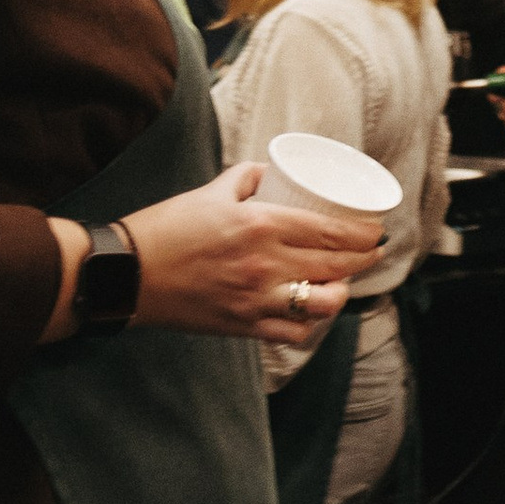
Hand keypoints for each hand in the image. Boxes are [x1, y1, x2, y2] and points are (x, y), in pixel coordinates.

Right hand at [123, 163, 373, 343]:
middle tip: (372, 253)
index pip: (333, 233)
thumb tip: (270, 171)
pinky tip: (309, 311)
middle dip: (364, 261)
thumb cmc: (166, 228)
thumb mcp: (211, 191)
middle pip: (336, 266)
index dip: (365, 236)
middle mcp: (266, 264)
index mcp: (262, 225)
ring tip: (342, 283)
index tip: (376, 232)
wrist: (128, 273)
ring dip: (341, 294)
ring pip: (322, 304)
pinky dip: (308, 324)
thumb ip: (246, 178)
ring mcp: (256, 299)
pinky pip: (292, 332)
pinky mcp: (242, 325)